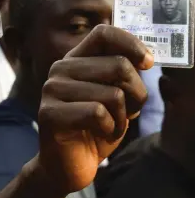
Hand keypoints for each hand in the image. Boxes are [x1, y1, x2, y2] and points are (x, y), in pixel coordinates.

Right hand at [35, 25, 153, 194]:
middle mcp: (60, 69)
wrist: (69, 164)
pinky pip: (97, 113)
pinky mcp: (49, 113)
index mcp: (76, 59)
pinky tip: (98, 134)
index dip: (131, 43)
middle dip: (136, 94)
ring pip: (112, 93)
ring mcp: (52, 89)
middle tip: (128, 111)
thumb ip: (124, 75)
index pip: (103, 33)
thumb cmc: (95, 127)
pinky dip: (109, 128)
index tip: (148, 64)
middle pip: (118, 65)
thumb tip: (145, 60)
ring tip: (109, 125)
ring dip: (122, 117)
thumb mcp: (115, 96)